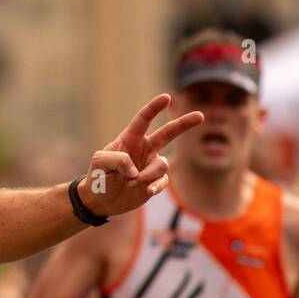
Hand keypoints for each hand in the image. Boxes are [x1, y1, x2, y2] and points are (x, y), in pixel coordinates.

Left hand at [78, 94, 203, 217]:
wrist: (101, 200)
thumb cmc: (97, 176)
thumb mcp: (100, 162)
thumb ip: (117, 159)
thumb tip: (136, 168)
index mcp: (129, 139)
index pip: (143, 120)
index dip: (154, 108)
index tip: (167, 97)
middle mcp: (144, 149)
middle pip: (168, 133)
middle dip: (184, 124)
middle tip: (200, 116)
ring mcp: (151, 165)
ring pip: (162, 165)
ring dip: (147, 174)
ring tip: (131, 182)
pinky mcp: (155, 181)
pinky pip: (163, 181)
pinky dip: (156, 185)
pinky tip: (147, 190)